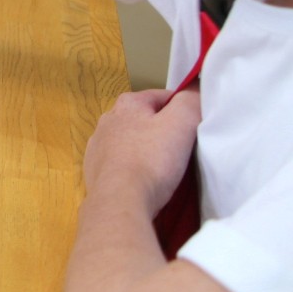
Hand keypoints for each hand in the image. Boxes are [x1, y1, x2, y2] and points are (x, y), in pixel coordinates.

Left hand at [82, 85, 201, 214]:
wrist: (120, 200)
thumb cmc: (151, 160)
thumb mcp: (180, 124)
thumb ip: (189, 103)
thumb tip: (194, 92)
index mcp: (127, 104)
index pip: (163, 96)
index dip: (184, 108)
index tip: (197, 125)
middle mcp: (107, 120)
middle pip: (146, 118)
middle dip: (164, 129)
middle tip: (184, 147)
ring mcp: (98, 145)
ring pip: (132, 140)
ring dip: (148, 148)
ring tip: (166, 166)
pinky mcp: (95, 169)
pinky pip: (122, 161)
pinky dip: (135, 166)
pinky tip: (146, 179)